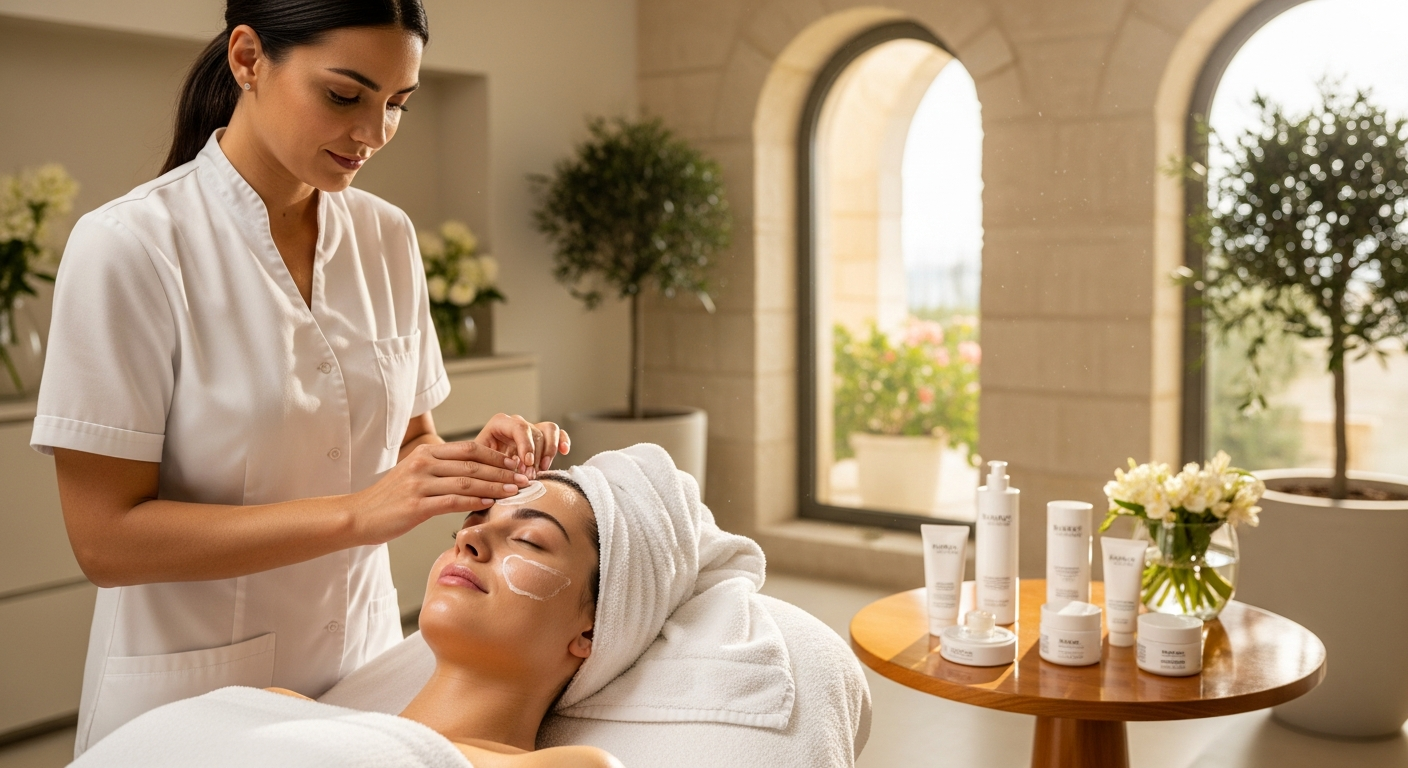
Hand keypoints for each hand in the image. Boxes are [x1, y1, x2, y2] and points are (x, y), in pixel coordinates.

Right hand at [350, 441, 528, 543]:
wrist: (359, 516)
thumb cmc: (390, 499)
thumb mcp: (415, 476)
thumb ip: (441, 471)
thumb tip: (475, 475)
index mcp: (425, 453)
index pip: (469, 449)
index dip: (496, 456)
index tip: (516, 464)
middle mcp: (423, 464)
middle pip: (472, 465)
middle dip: (502, 471)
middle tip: (524, 478)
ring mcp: (418, 484)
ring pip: (466, 482)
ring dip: (495, 487)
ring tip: (514, 492)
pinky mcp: (415, 505)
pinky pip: (453, 502)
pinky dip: (475, 502)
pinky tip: (490, 505)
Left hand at [474, 413, 570, 476]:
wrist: (481, 472)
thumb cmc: (478, 467)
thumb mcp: (478, 463)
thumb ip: (491, 464)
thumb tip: (509, 470)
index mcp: (499, 424)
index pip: (519, 427)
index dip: (526, 444)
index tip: (527, 462)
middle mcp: (517, 424)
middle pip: (535, 432)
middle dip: (535, 456)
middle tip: (530, 475)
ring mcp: (531, 430)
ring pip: (549, 431)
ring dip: (549, 451)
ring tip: (543, 469)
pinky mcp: (542, 439)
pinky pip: (558, 434)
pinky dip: (562, 441)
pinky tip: (564, 451)